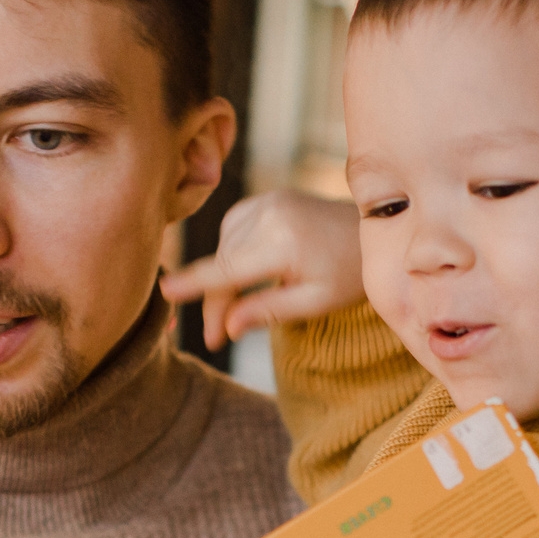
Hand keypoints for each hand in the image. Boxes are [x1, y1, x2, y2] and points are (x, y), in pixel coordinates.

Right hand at [159, 189, 363, 352]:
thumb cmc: (349, 273)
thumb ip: (268, 312)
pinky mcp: (267, 198)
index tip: (166, 292)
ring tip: (236, 306)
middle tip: (216, 339)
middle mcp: (270, 214)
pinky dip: (232, 252)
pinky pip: (234, 229)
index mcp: (283, 242)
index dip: (195, 284)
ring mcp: (268, 201)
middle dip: (215, 302)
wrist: (373, 230)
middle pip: (223, 262)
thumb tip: (228, 327)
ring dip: (222, 277)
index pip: (228, 269)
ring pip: (224, 246)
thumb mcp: (315, 302)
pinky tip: (247, 270)